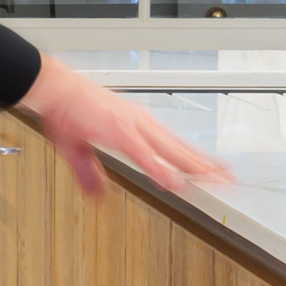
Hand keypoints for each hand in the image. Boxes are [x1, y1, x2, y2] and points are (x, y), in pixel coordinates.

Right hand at [14, 55, 229, 201]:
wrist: (56, 90)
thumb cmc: (68, 110)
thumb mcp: (79, 149)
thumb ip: (90, 174)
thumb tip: (97, 195)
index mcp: (136, 126)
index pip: (173, 148)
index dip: (194, 162)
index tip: (213, 172)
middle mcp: (141, 125)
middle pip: (181, 151)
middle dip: (206, 167)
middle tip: (229, 180)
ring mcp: (134, 127)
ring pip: (172, 153)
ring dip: (196, 168)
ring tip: (217, 181)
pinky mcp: (121, 132)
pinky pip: (146, 156)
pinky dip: (162, 170)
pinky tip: (176, 182)